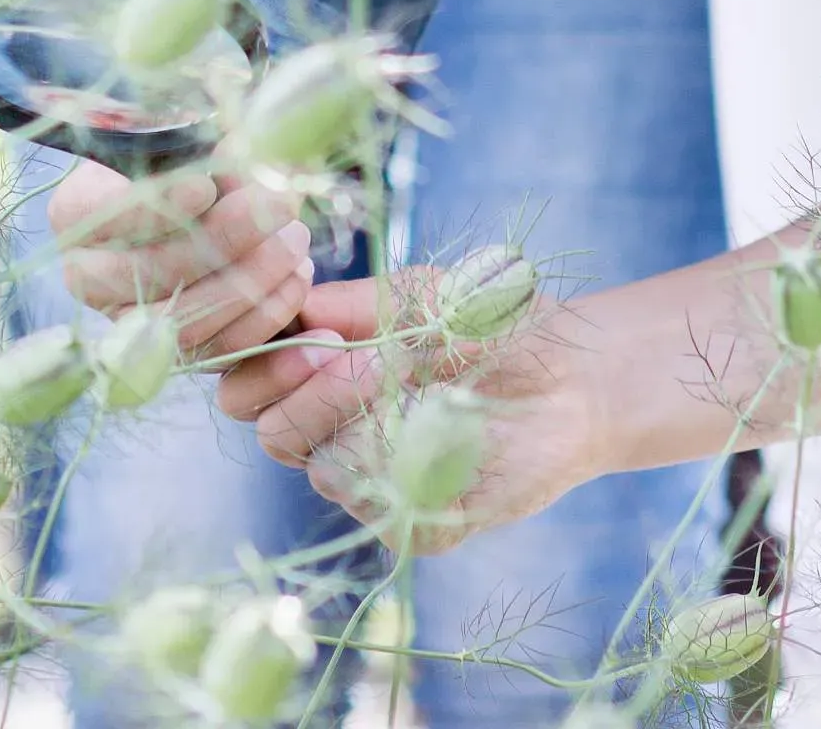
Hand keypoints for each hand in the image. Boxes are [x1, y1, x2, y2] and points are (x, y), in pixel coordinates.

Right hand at [46, 163, 312, 357]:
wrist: (196, 215)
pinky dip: (263, 317)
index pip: (106, 212)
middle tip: (279, 206)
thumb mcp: (189, 145)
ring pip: (182, 318)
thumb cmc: (188, 167)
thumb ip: (207, 151)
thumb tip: (243, 152)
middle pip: (149, 269)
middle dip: (224, 238)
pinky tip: (296, 278)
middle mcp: (88, 274)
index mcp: (76, 212)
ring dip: (250, 280)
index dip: (156, 205)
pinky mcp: (172, 353)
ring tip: (295, 240)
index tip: (206, 186)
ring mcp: (126, 321)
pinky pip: (215, 350)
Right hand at [218, 272, 595, 549]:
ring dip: (362, 414)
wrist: (575, 374)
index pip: (245, 387)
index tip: (313, 332)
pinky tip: (451, 427)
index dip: (261, 362)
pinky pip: (385, 506)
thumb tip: (289, 310)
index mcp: (319, 382)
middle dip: (305, 389)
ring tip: (411, 380)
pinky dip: (415, 458)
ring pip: (323, 468)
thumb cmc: (491, 325)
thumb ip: (351, 304)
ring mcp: (374, 486)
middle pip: (271, 433)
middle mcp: (336, 439)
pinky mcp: (418, 525)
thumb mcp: (419, 295)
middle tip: (355, 356)